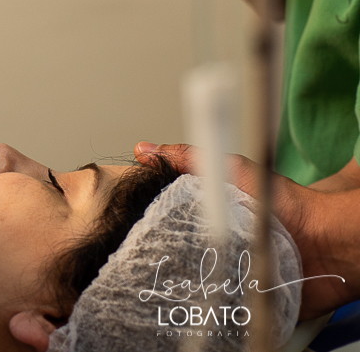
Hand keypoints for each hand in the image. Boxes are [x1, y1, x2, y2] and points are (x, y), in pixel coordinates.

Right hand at [135, 141, 353, 318]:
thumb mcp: (231, 170)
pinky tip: (192, 295)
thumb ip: (188, 158)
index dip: (146, 217)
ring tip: (168, 272)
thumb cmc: (283, 203)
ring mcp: (223, 270)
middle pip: (171, 248)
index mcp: (206, 212)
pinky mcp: (237, 297)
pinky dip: (202, 302)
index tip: (130, 220)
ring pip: (187, 278)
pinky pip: (210, 303)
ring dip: (180, 278)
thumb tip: (145, 150)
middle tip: (145, 250)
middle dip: (158, 251)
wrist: (324, 243)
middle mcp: (212, 241)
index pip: (164, 216)